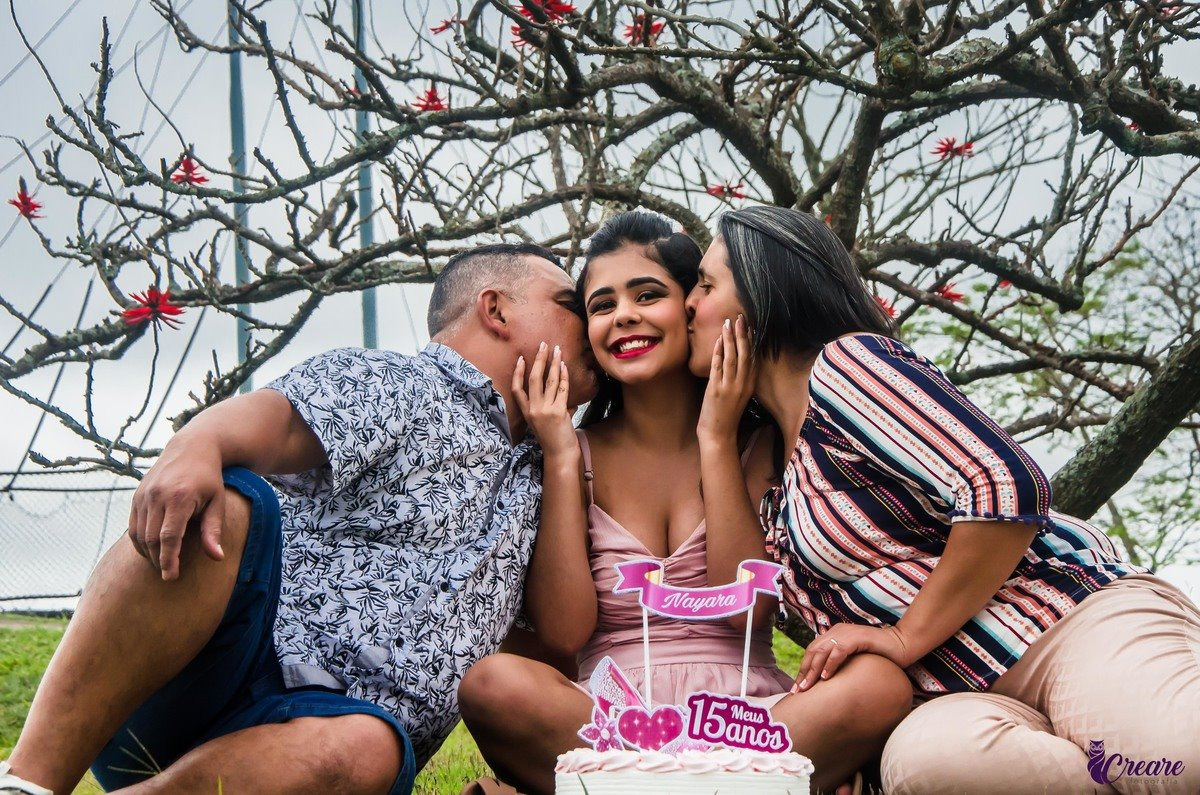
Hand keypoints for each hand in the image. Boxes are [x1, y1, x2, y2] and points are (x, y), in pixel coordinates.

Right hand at [128, 430, 226, 580]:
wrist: (190, 448)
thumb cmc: (208, 478)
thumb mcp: (217, 501)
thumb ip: (213, 530)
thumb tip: (217, 557)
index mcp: (179, 498)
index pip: (169, 537)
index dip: (169, 559)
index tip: (171, 577)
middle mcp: (157, 496)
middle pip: (151, 538)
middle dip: (158, 560)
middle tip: (168, 574)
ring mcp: (143, 495)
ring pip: (139, 534)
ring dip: (148, 553)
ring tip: (161, 564)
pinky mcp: (136, 496)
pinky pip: (133, 525)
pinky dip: (139, 541)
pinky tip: (151, 550)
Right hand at [512, 341, 578, 458]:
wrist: (560, 455)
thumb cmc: (555, 440)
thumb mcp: (546, 423)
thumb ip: (553, 407)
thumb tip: (565, 397)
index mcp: (527, 412)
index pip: (517, 389)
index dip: (517, 373)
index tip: (521, 359)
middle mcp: (533, 410)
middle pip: (533, 379)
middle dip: (538, 360)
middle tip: (543, 345)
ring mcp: (545, 410)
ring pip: (549, 381)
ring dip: (554, 363)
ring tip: (557, 350)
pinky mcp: (558, 412)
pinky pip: (562, 389)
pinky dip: (564, 376)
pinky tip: (565, 367)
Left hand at [697, 315, 755, 442]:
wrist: (719, 435)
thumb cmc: (727, 415)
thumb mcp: (739, 395)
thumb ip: (740, 379)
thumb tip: (737, 361)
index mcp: (750, 385)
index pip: (753, 358)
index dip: (751, 340)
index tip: (750, 325)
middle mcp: (743, 384)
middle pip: (744, 354)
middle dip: (742, 334)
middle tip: (740, 318)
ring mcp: (730, 387)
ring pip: (732, 358)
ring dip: (730, 339)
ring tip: (728, 323)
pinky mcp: (717, 390)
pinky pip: (718, 367)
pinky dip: (718, 352)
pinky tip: (719, 341)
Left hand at [792, 623, 909, 691]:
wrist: (902, 644)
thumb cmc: (880, 655)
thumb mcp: (855, 659)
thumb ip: (841, 663)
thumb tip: (825, 682)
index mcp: (835, 634)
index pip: (812, 651)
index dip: (803, 669)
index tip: (797, 688)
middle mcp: (838, 631)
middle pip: (813, 651)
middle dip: (804, 672)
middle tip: (797, 691)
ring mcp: (847, 633)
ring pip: (822, 651)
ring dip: (813, 670)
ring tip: (807, 687)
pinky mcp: (858, 637)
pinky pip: (839, 651)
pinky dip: (830, 663)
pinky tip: (825, 677)